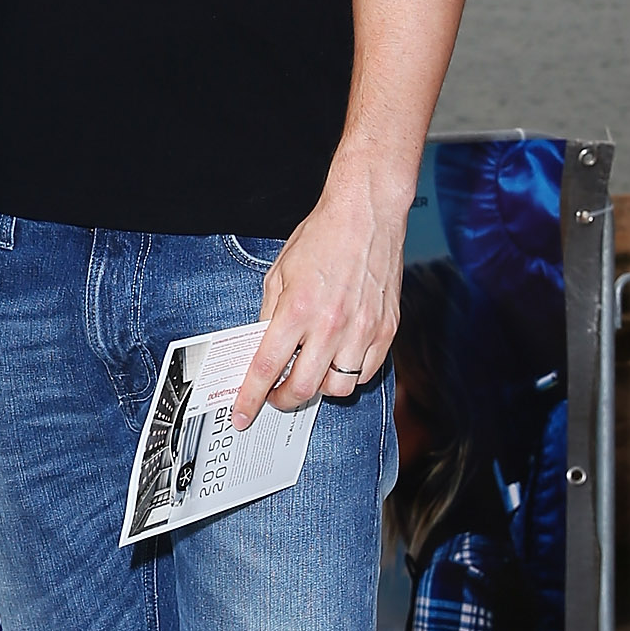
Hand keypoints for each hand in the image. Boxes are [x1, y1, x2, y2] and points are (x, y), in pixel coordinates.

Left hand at [233, 167, 406, 424]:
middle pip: (304, 388)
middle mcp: (331, 324)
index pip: (267, 367)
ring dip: (320, 387)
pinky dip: (349, 374)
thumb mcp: (279, 273)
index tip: (242, 415)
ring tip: (311, 371)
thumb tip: (263, 350)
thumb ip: (270, 316)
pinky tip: (339, 359)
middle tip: (277, 396)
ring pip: (339, 388)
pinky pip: (366, 373)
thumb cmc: (321, 238)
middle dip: (284, 401)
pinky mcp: (386, 329)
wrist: (366, 215)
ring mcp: (363, 329)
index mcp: (297, 309)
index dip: (251, 398)